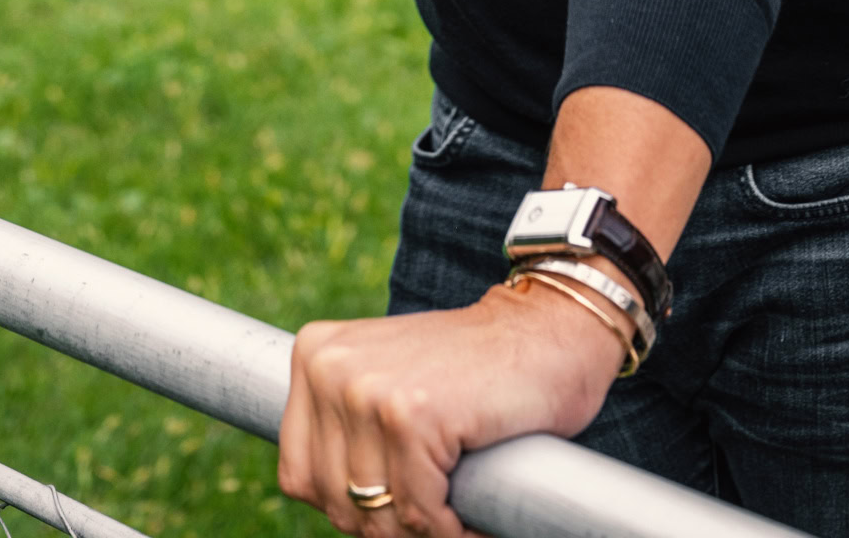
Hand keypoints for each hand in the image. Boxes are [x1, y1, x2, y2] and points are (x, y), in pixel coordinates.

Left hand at [278, 277, 623, 535]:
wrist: (547, 330)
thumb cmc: (475, 374)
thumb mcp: (388, 386)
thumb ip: (350, 431)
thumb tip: (336, 509)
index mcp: (315, 356)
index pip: (300, 475)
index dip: (351, 507)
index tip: (398, 505)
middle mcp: (329, 366)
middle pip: (336, 502)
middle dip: (389, 527)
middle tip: (438, 514)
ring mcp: (366, 389)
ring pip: (376, 516)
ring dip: (424, 532)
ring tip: (457, 513)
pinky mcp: (411, 415)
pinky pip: (419, 513)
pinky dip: (451, 530)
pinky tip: (473, 516)